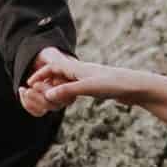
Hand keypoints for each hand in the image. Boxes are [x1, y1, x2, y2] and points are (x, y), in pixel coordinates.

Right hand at [24, 47, 166, 125]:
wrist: (138, 87)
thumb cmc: (115, 84)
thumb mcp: (89, 88)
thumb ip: (67, 90)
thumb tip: (47, 96)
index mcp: (79, 68)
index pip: (54, 66)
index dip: (40, 73)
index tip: (29, 82)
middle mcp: (83, 71)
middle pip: (59, 72)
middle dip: (46, 79)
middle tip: (35, 90)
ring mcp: (91, 78)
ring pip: (68, 80)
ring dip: (57, 85)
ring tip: (48, 95)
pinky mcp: (98, 86)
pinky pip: (77, 87)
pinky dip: (68, 91)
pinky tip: (70, 99)